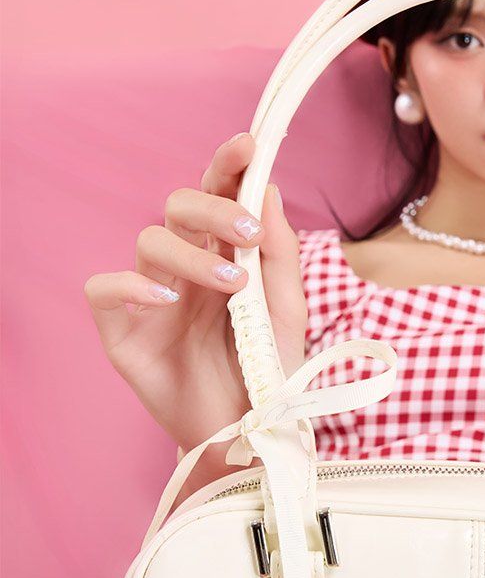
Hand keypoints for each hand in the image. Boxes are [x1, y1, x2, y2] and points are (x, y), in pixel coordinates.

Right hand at [84, 133, 306, 458]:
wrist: (249, 434)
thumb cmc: (266, 370)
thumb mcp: (286, 310)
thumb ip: (279, 252)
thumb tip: (268, 189)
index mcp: (225, 254)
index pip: (219, 196)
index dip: (228, 165)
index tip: (249, 144)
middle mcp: (185, 268)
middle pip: (180, 206)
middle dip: (213, 208)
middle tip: (247, 233)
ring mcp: (151, 296)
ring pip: (149, 240)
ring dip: (191, 254)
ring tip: (231, 284)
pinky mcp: (123, 332)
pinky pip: (104, 288)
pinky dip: (130, 285)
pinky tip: (165, 300)